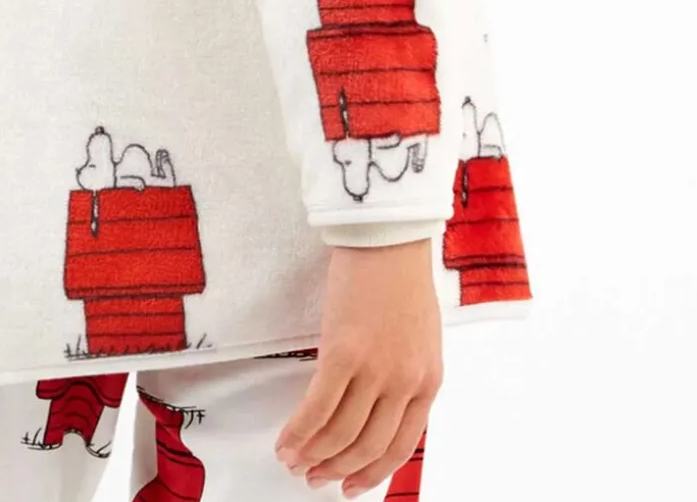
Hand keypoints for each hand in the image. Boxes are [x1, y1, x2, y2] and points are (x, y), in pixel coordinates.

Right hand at [273, 238, 441, 496]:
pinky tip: (285, 441)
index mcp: (428, 382)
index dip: (370, 472)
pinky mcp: (343, 353)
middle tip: (313, 477)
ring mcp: (374, 370)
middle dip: (337, 469)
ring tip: (293, 461)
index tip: (348, 484)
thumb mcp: (419, 337)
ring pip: (340, 434)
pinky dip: (298, 431)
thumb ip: (404, 376)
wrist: (387, 236)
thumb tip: (374, 411)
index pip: (399, 446)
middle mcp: (404, 383)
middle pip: (367, 446)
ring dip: (313, 455)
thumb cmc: (400, 278)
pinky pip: (317, 408)